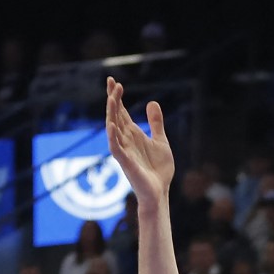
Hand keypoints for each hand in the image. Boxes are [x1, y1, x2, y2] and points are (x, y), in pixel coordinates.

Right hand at [105, 77, 174, 206]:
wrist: (160, 191)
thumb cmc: (158, 169)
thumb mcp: (161, 141)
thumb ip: (155, 123)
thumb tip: (152, 102)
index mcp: (133, 134)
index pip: (122, 112)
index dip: (117, 97)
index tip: (114, 81)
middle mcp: (126, 140)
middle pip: (116, 115)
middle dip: (113, 99)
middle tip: (113, 83)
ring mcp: (124, 151)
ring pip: (113, 129)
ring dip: (112, 113)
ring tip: (111, 98)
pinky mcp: (126, 163)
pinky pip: (116, 149)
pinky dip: (113, 137)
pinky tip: (112, 125)